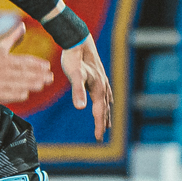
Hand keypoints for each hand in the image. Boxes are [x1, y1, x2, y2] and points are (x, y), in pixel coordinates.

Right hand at [0, 22, 51, 107]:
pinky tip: (25, 95)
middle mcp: (0, 70)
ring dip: (30, 84)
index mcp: (3, 58)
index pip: (23, 60)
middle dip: (38, 75)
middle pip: (23, 72)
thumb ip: (12, 38)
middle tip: (50, 77)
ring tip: (42, 85)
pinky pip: (6, 95)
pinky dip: (16, 94)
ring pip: (17, 83)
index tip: (47, 66)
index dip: (36, 63)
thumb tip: (23, 26)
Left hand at [56, 22, 114, 140]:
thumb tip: (80, 108)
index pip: (99, 112)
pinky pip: (105, 94)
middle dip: (102, 123)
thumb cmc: (74, 58)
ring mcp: (103, 81)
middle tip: (101, 136)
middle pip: (104, 109)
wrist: (78, 41)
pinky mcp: (99, 77)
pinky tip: (107, 102)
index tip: (98, 139)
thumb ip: (77, 91)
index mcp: (98, 90)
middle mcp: (103, 87)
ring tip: (106, 124)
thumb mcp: (74, 75)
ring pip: (106, 102)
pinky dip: (106, 102)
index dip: (98, 126)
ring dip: (105, 113)